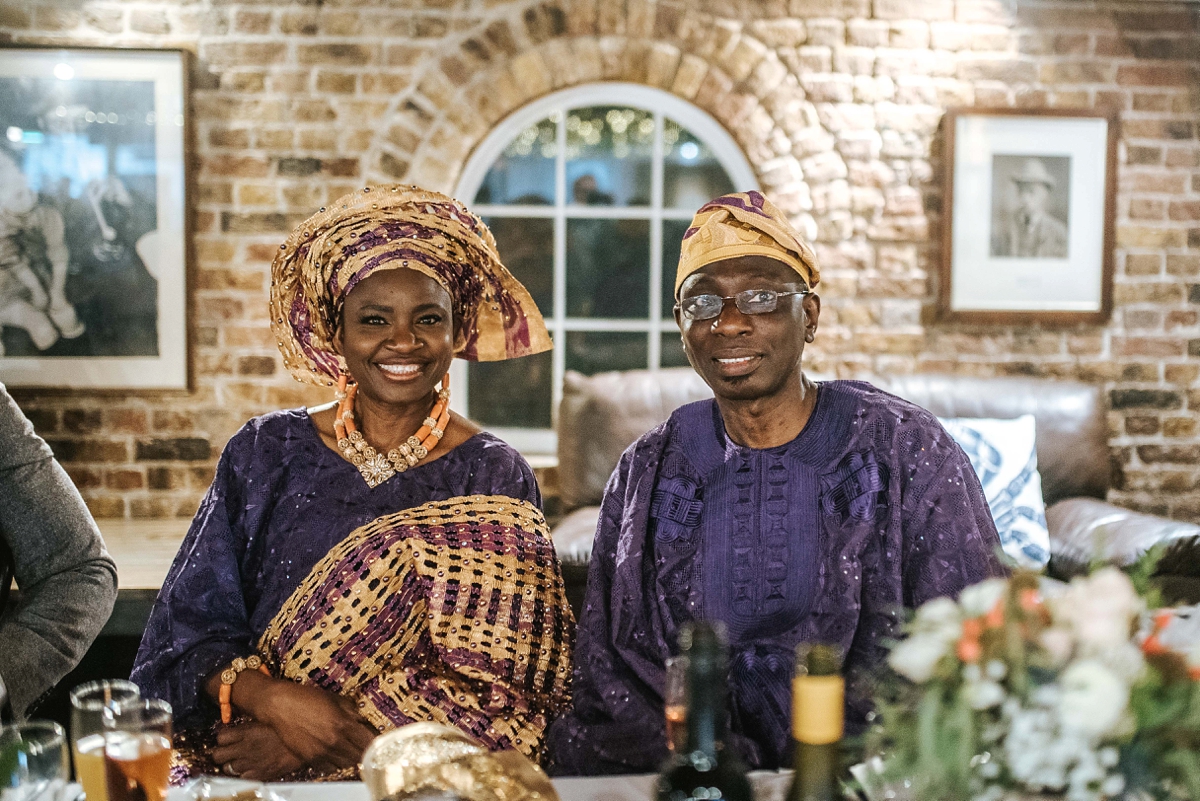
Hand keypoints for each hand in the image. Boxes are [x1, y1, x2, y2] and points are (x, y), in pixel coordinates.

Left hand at [211, 721, 303, 780]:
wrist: (306, 744)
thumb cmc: (289, 728)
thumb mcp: (269, 719)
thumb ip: (252, 724)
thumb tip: (241, 725)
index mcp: (246, 731)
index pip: (220, 737)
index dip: (223, 738)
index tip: (229, 737)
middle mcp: (244, 748)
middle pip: (217, 755)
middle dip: (222, 753)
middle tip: (229, 751)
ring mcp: (251, 763)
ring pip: (227, 769)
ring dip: (232, 764)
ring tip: (242, 760)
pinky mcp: (259, 775)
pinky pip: (241, 778)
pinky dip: (243, 774)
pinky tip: (251, 768)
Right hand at [257, 681, 376, 771]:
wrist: (278, 704)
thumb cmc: (305, 697)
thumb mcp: (333, 698)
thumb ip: (350, 710)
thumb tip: (362, 719)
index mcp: (343, 724)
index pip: (368, 741)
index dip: (375, 743)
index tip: (379, 742)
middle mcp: (334, 741)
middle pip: (358, 756)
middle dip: (365, 753)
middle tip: (369, 750)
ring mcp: (321, 752)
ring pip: (344, 765)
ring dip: (351, 760)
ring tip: (353, 754)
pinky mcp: (309, 758)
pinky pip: (328, 768)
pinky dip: (335, 765)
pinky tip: (337, 757)